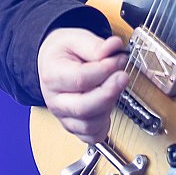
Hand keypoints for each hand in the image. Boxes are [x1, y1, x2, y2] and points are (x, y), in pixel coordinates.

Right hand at [38, 27, 127, 143]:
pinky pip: (92, 136)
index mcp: (52, 76)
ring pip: (89, 125)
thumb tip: (114, 47)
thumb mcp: (76, 39)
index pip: (80, 79)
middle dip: (109, 92)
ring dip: (109, 106)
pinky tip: (109, 105)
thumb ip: (95, 45)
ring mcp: (64, 117)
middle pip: (83, 107)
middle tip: (123, 75)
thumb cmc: (64, 52)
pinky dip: (105, 124)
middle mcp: (55, 101)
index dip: (105, 70)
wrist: (52, 63)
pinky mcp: (74, 127)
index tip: (119, 58)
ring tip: (114, 86)